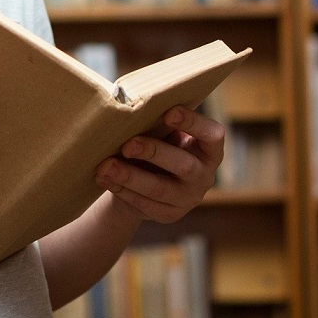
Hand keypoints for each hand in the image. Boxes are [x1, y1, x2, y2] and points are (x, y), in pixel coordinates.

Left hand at [95, 107, 225, 223]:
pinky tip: (104, 178)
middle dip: (154, 153)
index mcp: (209, 150)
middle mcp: (204, 176)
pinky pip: (145, 203)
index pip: (213, 136)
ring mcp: (188, 198)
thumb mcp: (166, 133)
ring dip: (130, 176)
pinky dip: (122, 190)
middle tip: (127, 145)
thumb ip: (160, 122)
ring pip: (159, 189)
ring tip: (105, 166)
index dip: (193, 123)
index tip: (168, 112)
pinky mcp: (168, 214)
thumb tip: (132, 103)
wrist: (148, 180)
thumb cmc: (159, 143)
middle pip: (184, 166)